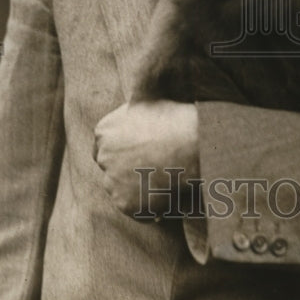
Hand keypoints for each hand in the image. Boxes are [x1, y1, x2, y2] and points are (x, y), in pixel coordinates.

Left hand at [93, 100, 198, 216]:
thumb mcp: (147, 103)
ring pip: (122, 190)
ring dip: (138, 189)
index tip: (142, 154)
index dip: (125, 152)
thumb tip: (133, 90)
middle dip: (128, 171)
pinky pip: (136, 209)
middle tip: (155, 169)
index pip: (105, 147)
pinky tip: (167, 193)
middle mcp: (103, 156)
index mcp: (104, 131)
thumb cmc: (178, 119)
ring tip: (166, 180)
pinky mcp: (126, 204)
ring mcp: (112, 182)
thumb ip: (131, 110)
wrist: (195, 143)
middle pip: (112, 169)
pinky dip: (149, 207)